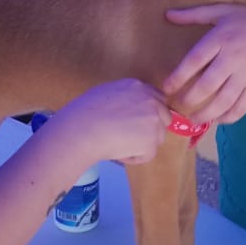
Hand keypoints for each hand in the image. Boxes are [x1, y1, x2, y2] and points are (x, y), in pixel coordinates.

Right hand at [51, 79, 170, 165]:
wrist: (81, 129)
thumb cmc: (83, 113)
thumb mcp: (106, 93)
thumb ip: (125, 97)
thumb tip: (129, 108)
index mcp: (138, 86)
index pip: (158, 100)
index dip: (148, 114)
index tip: (137, 123)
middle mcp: (151, 100)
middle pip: (164, 119)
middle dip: (150, 130)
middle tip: (129, 137)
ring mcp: (153, 120)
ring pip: (156, 138)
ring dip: (141, 144)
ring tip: (117, 142)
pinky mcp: (151, 141)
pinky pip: (147, 155)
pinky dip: (134, 158)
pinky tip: (118, 151)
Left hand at [163, 5, 245, 124]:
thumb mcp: (221, 11)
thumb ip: (193, 15)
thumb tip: (167, 15)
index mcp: (220, 39)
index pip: (195, 60)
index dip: (178, 76)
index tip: (166, 88)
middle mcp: (232, 59)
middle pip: (208, 84)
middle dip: (190, 99)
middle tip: (178, 107)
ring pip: (224, 100)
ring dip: (207, 113)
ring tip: (194, 119)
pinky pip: (242, 106)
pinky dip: (230, 116)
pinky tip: (218, 120)